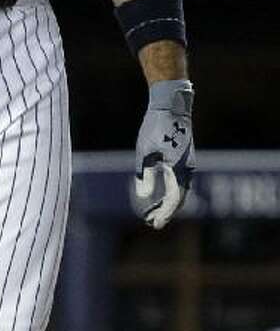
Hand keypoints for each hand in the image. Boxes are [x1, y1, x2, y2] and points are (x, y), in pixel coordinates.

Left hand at [132, 80, 194, 228]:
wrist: (171, 106)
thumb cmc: (156, 127)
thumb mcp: (145, 152)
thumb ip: (144, 174)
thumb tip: (144, 196)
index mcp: (179, 169)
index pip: (174, 199)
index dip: (164, 213)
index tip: (154, 224)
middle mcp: (187, 169)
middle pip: (178, 198)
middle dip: (165, 212)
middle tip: (152, 223)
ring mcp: (187, 164)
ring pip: (179, 190)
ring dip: (167, 203)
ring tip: (153, 213)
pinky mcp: (183, 159)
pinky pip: (178, 181)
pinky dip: (169, 191)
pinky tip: (159, 195)